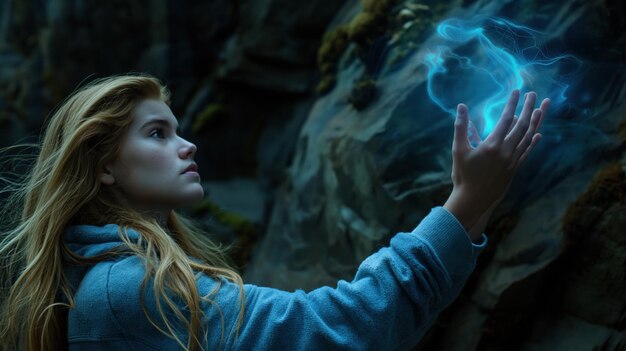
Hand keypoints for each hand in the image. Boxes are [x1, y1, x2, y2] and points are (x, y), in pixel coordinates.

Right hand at [444, 90, 549, 230]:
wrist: (473, 200)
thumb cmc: (462, 175)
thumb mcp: (458, 150)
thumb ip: (461, 127)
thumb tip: (461, 107)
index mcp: (492, 145)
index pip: (506, 119)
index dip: (512, 104)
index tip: (517, 91)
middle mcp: (506, 151)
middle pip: (522, 125)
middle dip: (528, 108)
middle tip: (532, 94)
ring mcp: (512, 160)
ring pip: (528, 137)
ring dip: (536, 122)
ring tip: (541, 108)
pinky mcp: (514, 169)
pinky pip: (527, 152)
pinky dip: (534, 142)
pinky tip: (538, 134)